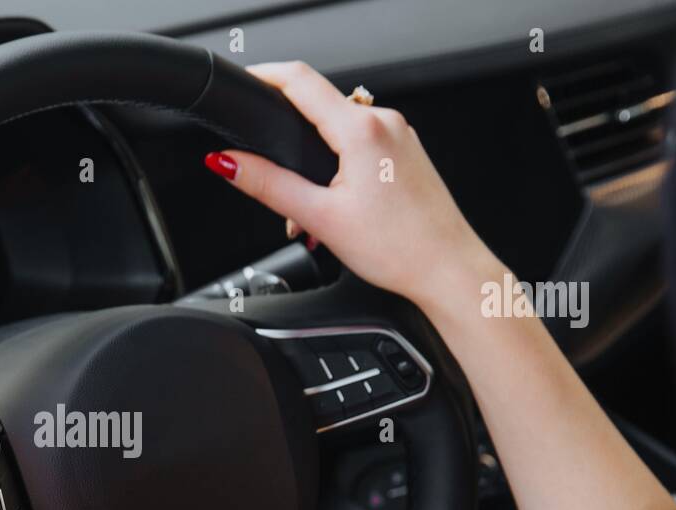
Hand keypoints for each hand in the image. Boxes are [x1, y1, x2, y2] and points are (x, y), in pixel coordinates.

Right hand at [206, 61, 496, 310]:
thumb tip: (228, 163)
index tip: (245, 82)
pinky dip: (339, 169)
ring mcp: (400, 135)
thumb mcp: (320, 217)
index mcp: (361, 130)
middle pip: (319, 108)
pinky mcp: (407, 152)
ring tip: (313, 215)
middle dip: (289, 143)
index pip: (300, 81)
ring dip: (315, 164)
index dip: (265, 75)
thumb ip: (268, 185)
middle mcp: (385, 122)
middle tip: (277, 187)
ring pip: (340, 131)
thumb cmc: (399, 248)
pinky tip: (339, 207)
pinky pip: (362, 145)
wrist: (448, 269)